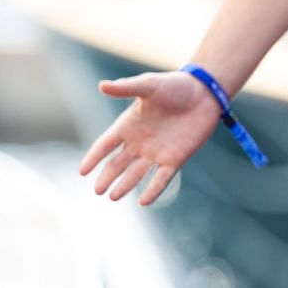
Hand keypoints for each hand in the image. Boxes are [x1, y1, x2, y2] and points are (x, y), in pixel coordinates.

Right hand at [77, 71, 223, 204]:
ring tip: (113, 197)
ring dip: (125, 185)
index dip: (93, 158)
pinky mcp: (175, 159)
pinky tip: (143, 202)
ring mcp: (156, 152)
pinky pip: (161, 178)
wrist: (205, 94)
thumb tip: (102, 85)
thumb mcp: (149, 85)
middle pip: (117, 164)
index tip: (82, 172)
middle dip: (107, 177)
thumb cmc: (175, 86)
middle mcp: (139, 142)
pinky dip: (153, 190)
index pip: (105, 145)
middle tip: (97, 191)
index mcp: (128, 125)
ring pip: (136, 173)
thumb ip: (126, 88)